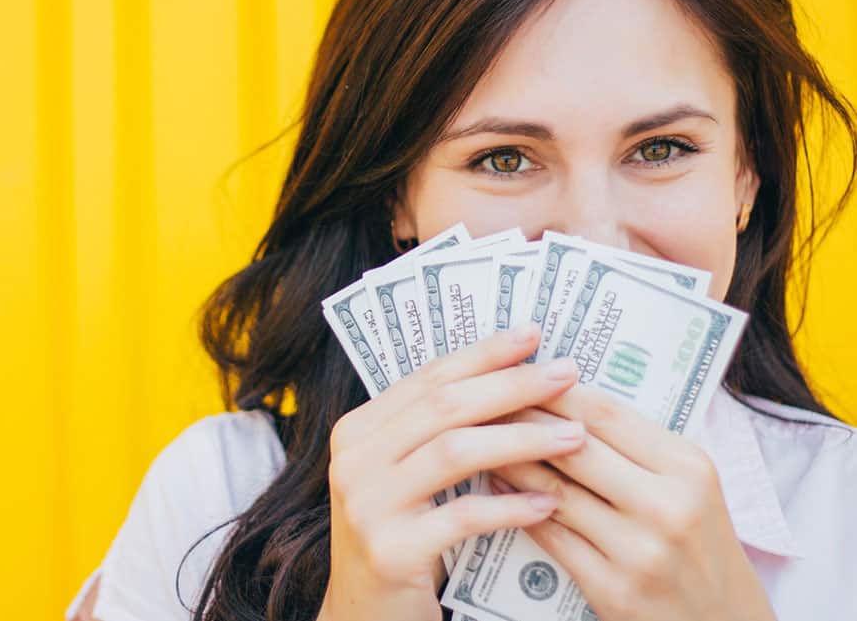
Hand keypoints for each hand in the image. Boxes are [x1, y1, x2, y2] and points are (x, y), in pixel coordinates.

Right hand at [319, 324, 584, 620]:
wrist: (362, 618)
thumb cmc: (399, 541)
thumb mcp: (403, 479)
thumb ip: (434, 435)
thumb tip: (508, 380)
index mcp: (358, 431)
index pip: (428, 378)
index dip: (482, 354)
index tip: (532, 336)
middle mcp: (353, 460)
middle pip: (444, 406)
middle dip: (512, 385)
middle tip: (567, 374)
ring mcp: (366, 505)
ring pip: (455, 452)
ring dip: (522, 439)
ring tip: (574, 437)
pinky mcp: (390, 551)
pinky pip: (463, 516)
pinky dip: (511, 506)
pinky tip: (549, 502)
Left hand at [490, 384, 776, 620]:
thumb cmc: (698, 543)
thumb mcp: (688, 485)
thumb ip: (634, 447)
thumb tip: (560, 399)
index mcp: (688, 466)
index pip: (605, 412)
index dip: (552, 390)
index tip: (516, 375)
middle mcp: (667, 505)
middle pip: (574, 446)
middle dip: (520, 420)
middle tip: (483, 404)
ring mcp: (640, 550)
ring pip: (553, 490)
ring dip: (508, 462)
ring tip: (478, 442)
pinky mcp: (614, 589)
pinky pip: (550, 535)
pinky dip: (514, 507)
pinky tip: (494, 489)